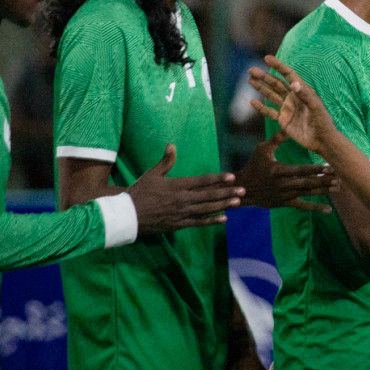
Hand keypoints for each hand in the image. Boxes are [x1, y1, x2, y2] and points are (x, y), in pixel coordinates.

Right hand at [126, 144, 244, 232]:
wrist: (126, 216)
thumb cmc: (139, 192)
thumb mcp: (152, 174)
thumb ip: (165, 161)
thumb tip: (172, 145)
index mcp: (176, 185)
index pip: (201, 181)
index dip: (217, 179)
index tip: (232, 176)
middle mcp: (181, 200)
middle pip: (208, 195)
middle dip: (227, 192)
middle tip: (243, 190)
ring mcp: (181, 213)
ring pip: (206, 209)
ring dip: (223, 205)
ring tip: (238, 202)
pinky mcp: (178, 224)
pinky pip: (198, 223)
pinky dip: (211, 221)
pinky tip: (224, 218)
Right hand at [235, 129, 335, 211]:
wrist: (244, 188)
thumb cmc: (254, 165)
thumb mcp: (262, 149)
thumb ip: (277, 139)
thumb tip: (289, 126)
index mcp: (278, 171)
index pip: (300, 170)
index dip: (315, 169)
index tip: (328, 166)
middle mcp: (283, 184)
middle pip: (307, 183)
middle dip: (323, 180)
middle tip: (338, 177)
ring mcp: (285, 195)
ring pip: (307, 194)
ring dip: (323, 191)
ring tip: (337, 188)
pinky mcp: (285, 203)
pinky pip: (302, 206)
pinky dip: (315, 208)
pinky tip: (329, 209)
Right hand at [249, 56, 340, 158]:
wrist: (322, 140)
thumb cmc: (323, 122)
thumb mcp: (316, 107)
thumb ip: (305, 95)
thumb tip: (293, 83)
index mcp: (302, 91)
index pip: (288, 75)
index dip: (278, 66)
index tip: (266, 58)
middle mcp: (293, 98)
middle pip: (276, 83)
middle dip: (264, 76)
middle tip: (251, 70)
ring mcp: (287, 108)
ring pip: (271, 95)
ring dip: (261, 87)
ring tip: (250, 80)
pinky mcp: (283, 120)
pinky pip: (269, 112)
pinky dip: (261, 107)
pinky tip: (252, 101)